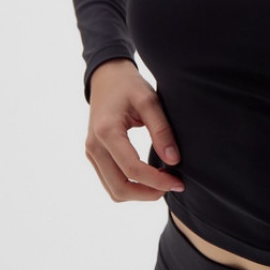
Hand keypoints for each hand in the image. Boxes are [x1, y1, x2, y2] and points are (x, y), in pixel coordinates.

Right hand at [85, 58, 184, 201]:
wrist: (106, 77)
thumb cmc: (129, 85)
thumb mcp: (149, 101)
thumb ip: (162, 130)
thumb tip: (174, 160)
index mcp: (107, 132)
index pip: (132, 169)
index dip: (157, 181)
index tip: (179, 182)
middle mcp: (94, 146)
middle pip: (119, 188)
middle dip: (148, 193)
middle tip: (173, 185)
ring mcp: (91, 152)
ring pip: (113, 190)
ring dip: (139, 193)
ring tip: (163, 180)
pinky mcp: (94, 155)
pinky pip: (111, 181)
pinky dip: (131, 185)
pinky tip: (150, 175)